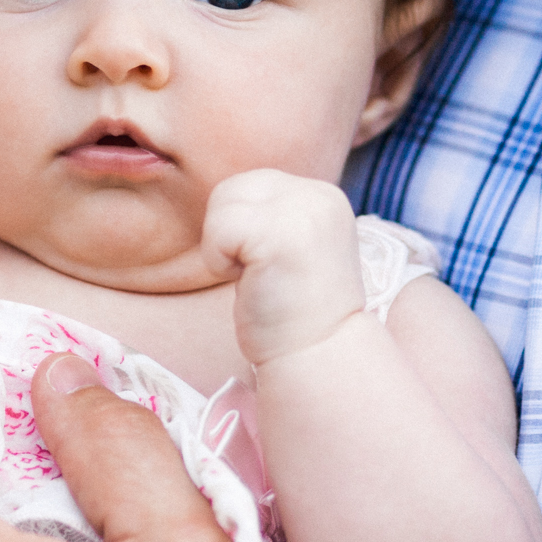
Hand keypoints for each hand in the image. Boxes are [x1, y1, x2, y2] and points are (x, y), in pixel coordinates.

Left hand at [204, 169, 364, 365]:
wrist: (317, 356)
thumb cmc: (293, 311)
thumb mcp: (291, 245)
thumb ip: (270, 214)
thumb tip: (224, 197)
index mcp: (323, 196)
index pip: (252, 185)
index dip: (242, 230)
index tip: (271, 268)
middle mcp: (319, 194)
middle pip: (232, 189)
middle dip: (230, 234)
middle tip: (261, 275)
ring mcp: (302, 211)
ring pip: (221, 204)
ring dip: (223, 248)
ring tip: (258, 278)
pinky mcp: (279, 233)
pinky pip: (218, 229)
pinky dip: (219, 261)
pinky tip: (252, 284)